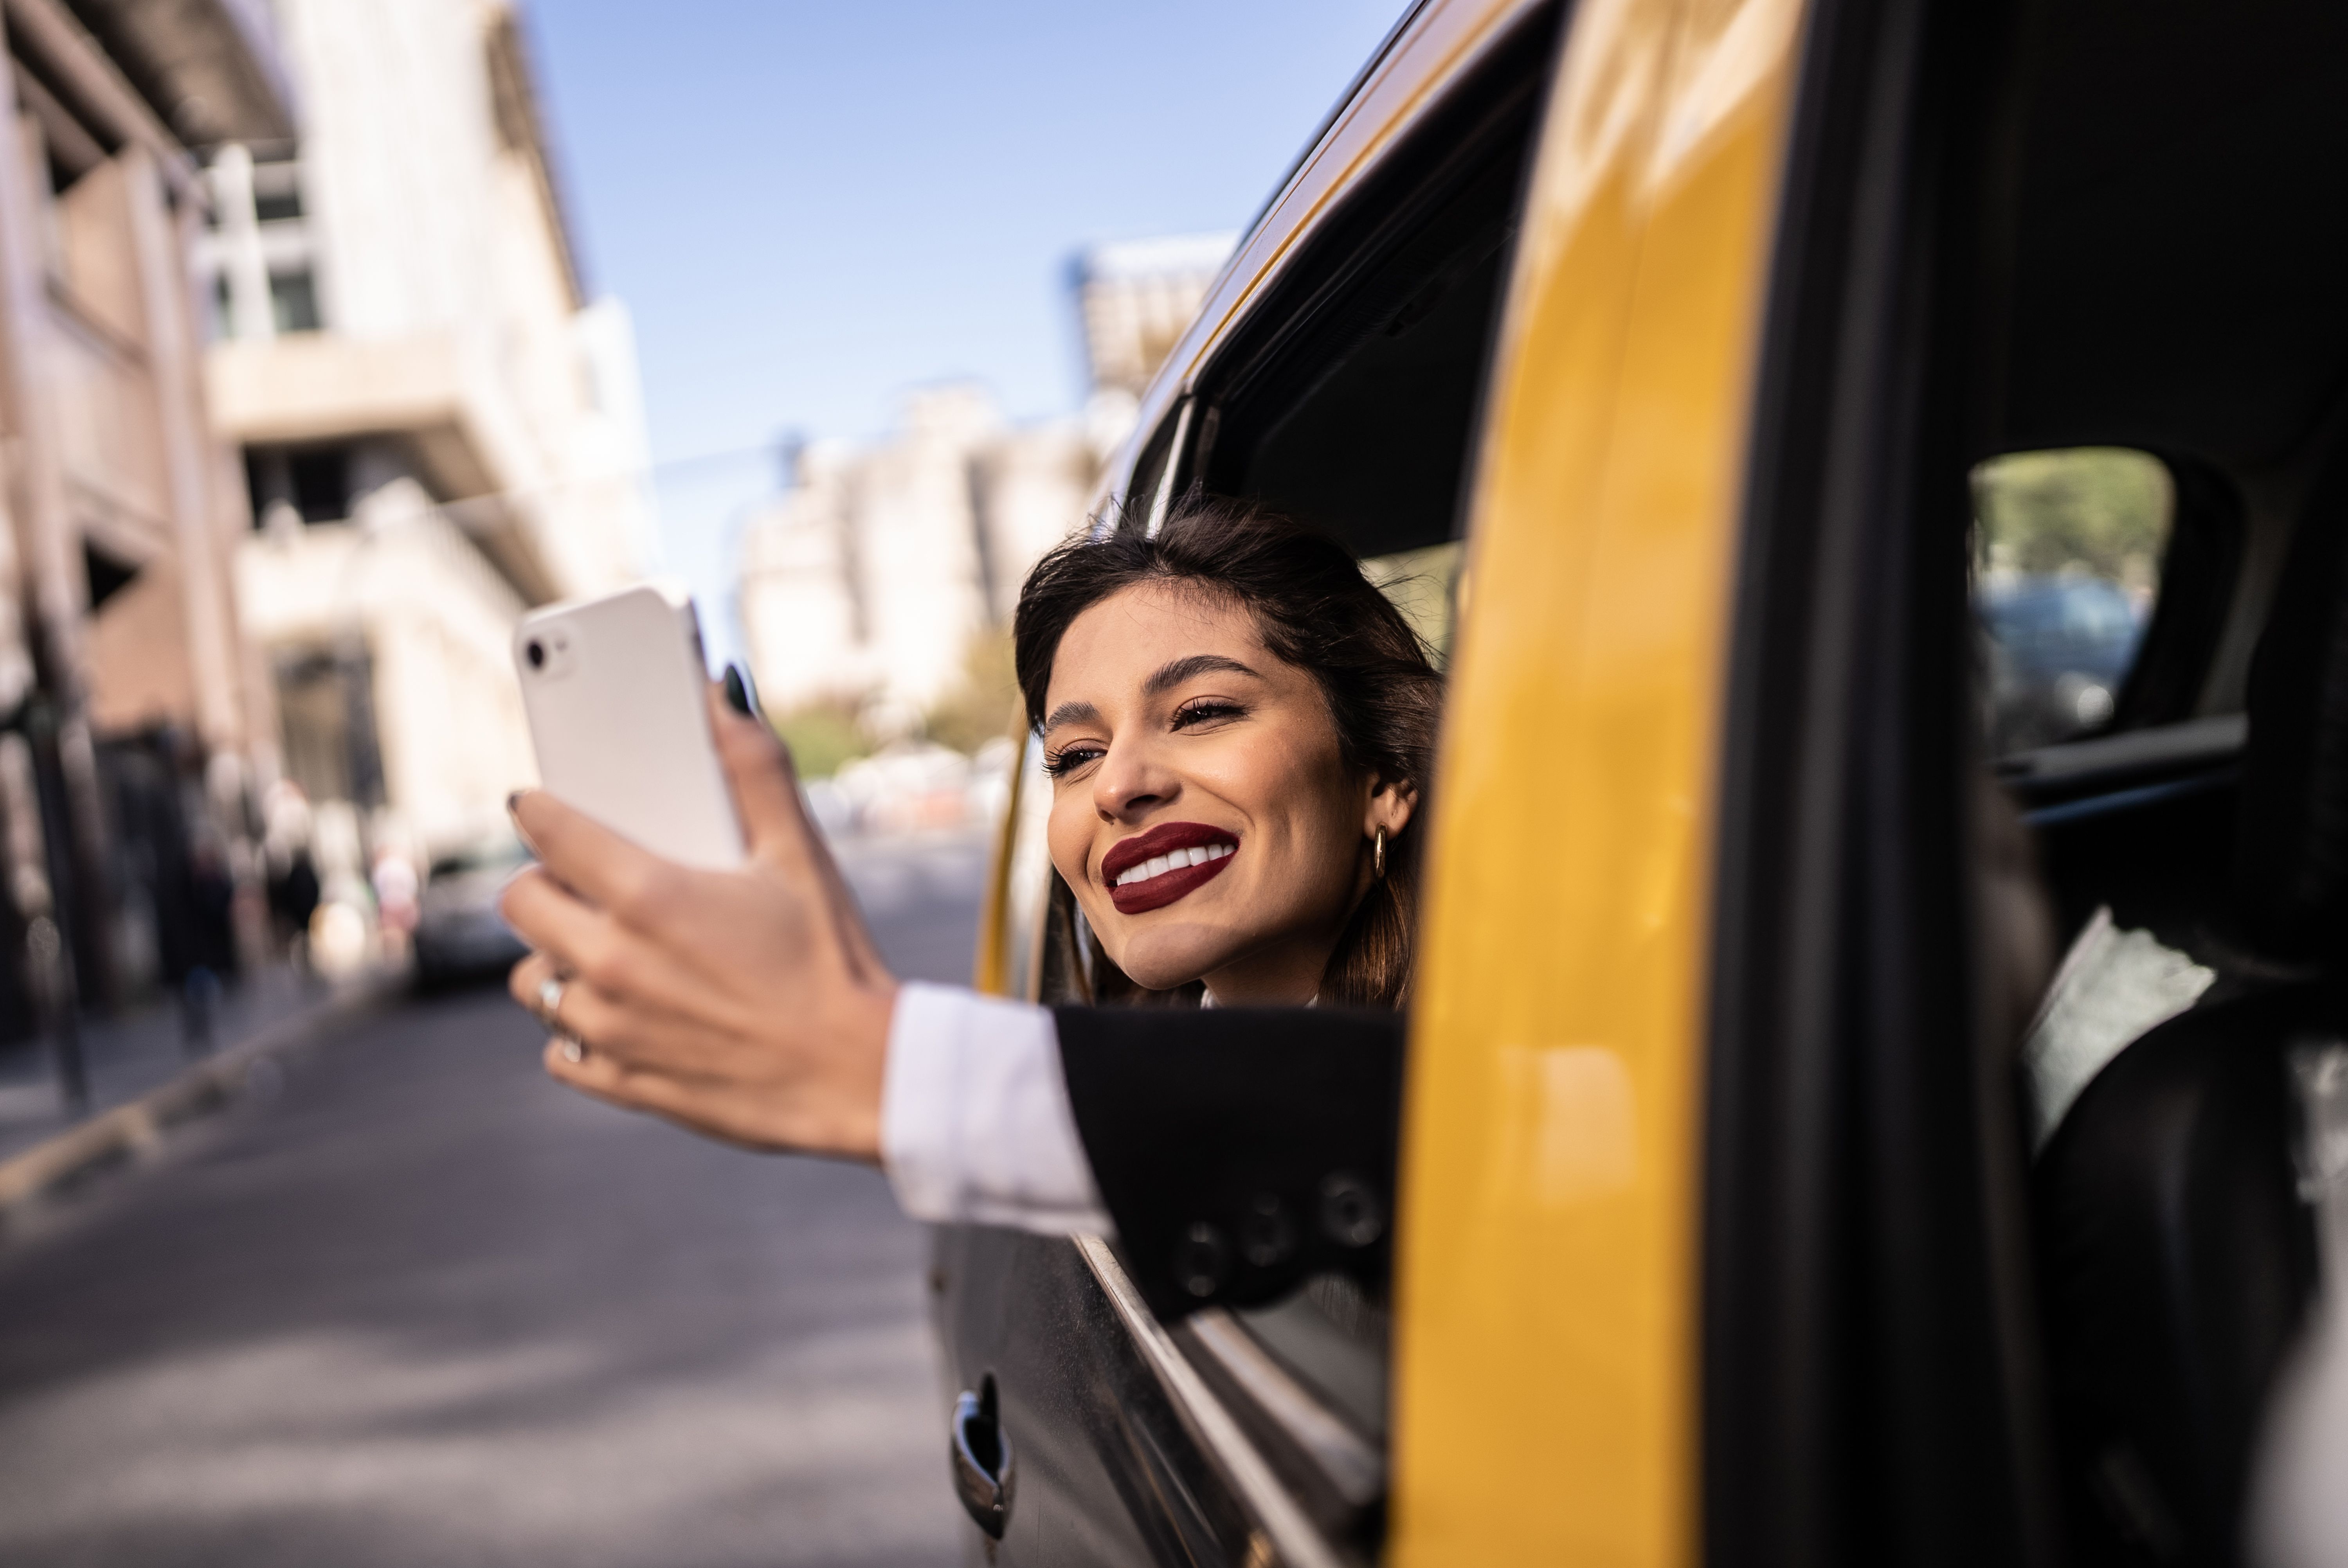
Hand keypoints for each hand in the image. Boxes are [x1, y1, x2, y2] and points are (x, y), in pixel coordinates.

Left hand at [501, 686, 896, 1160]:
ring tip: (600, 949)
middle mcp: (614, 962)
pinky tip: (620, 1012)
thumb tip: (723, 695)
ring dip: (555, 959)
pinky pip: (558, 1051)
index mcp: (650, 896)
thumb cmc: (834, 962)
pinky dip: (578, 1031)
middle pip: (520, 904)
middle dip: (542, 882)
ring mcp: (613, 1028)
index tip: (540, 805)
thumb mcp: (801, 855)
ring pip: (530, 982)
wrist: (859, 1077)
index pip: (547, 832)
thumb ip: (756, 768)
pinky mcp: (624, 1081)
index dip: (538, 809)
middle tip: (580, 881)